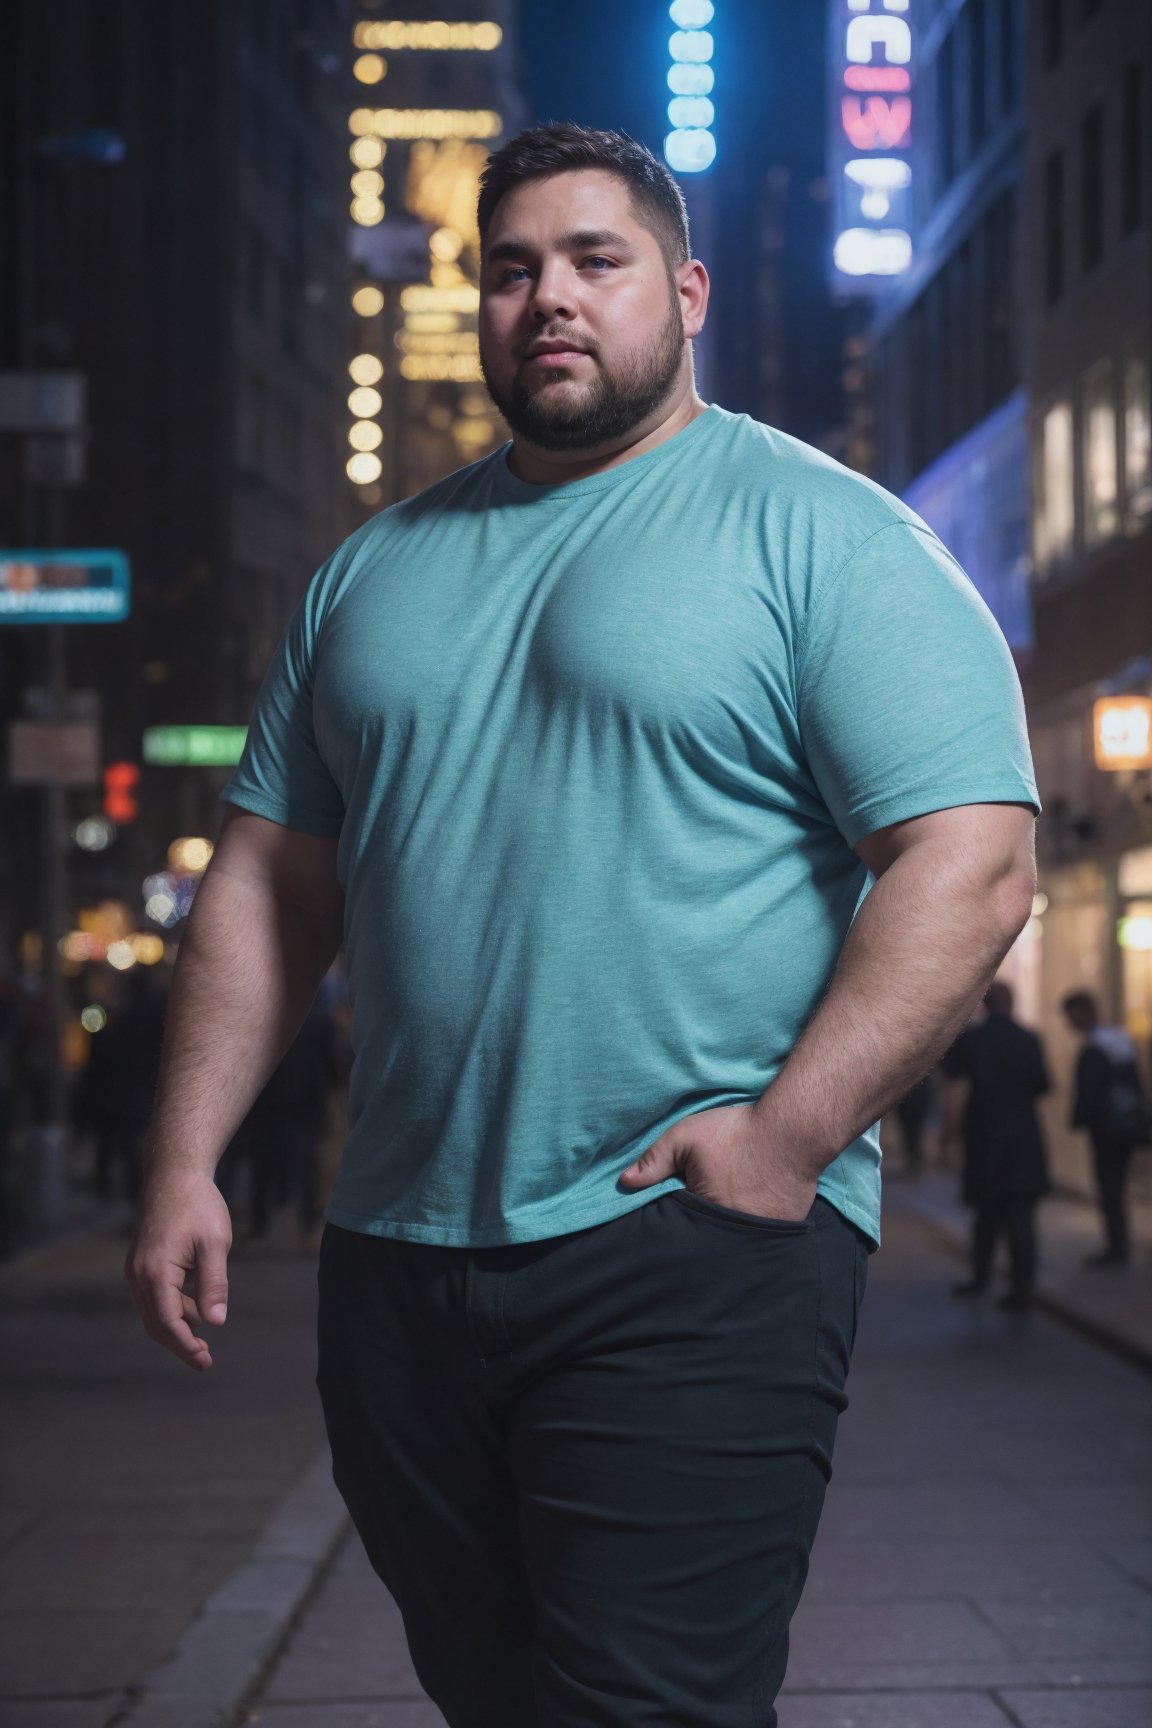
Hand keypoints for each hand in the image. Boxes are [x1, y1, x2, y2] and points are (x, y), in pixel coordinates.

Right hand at [126, 1174, 232, 1371]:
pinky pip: (153, 1296)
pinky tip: (195, 1305)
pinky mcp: (141, 1261)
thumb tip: (216, 1322)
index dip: (187, 1346)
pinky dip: (172, 1307)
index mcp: (155, 1273)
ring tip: (206, 1330)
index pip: (169, 1324)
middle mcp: (138, 1274)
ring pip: (153, 1311)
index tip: (206, 1362)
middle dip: (181, 1343)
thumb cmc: (198, 1205)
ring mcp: (136, 1268)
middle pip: (156, 1324)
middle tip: (205, 1359)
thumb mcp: (215, 1244)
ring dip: (177, 1325)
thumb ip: (214, 1285)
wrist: (174, 1172)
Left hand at [619, 1103, 816, 1222]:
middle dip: (703, 1230)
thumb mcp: (686, 1138)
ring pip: (738, 1239)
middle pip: (709, 1236)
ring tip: (731, 1208)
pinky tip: (755, 1208)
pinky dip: (757, 1225)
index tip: (679, 1208)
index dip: (678, 1219)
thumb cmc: (736, 1133)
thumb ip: (654, 1160)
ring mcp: (761, 1232)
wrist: (793, 1130)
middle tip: (706, 1209)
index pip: (682, 1227)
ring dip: (731, 1230)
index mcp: (704, 1211)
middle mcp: (732, 1230)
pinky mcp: (785, 1227)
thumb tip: (624, 1182)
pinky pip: (764, 1234)